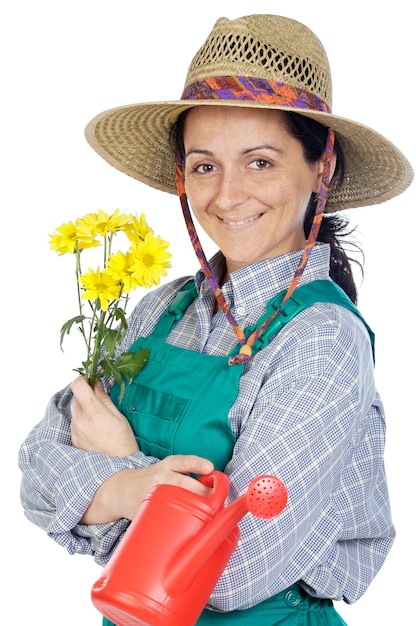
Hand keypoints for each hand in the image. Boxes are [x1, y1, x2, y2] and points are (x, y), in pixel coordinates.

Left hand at [71, 376, 138, 456]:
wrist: (118, 467)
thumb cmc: (122, 441)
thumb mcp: (118, 416)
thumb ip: (104, 399)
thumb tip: (95, 384)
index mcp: (93, 412)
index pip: (77, 386)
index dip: (82, 380)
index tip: (89, 382)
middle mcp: (80, 421)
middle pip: (76, 399)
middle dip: (86, 398)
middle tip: (99, 404)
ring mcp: (75, 431)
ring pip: (75, 413)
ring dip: (84, 412)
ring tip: (99, 422)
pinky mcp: (73, 440)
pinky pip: (75, 425)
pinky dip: (82, 423)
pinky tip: (95, 432)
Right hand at [81, 454, 214, 522]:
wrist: (122, 489)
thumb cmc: (154, 479)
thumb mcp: (166, 470)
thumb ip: (186, 478)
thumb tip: (214, 492)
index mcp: (167, 466)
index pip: (183, 462)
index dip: (197, 463)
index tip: (209, 467)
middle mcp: (160, 477)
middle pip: (182, 483)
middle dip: (200, 493)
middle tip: (214, 503)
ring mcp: (154, 493)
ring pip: (174, 500)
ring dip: (191, 509)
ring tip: (203, 517)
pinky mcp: (148, 510)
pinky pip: (164, 517)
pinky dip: (176, 523)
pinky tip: (184, 528)